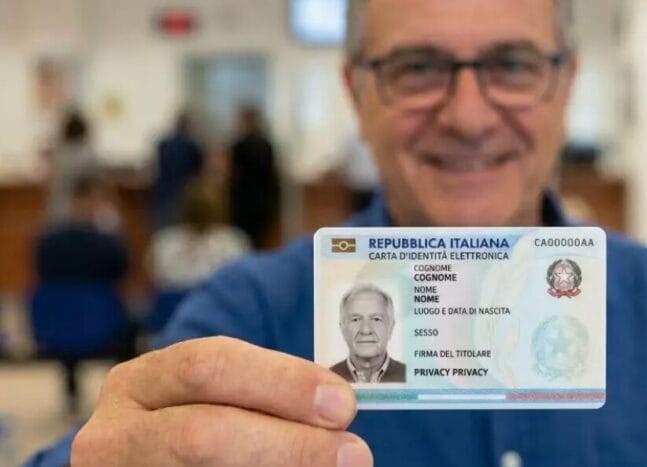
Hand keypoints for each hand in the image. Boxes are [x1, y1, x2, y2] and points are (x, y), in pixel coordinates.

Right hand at [71, 336, 372, 465]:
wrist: (152, 463)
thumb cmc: (201, 424)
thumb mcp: (215, 399)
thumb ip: (265, 396)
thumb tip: (339, 407)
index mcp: (138, 383)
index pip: (208, 366)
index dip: (281, 382)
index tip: (343, 403)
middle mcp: (114, 435)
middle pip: (203, 433)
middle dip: (289, 443)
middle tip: (354, 453)